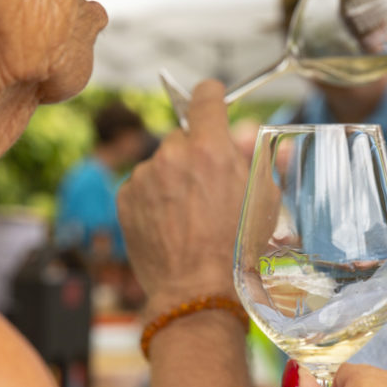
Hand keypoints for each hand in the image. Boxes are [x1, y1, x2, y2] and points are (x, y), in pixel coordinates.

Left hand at [117, 80, 247, 317]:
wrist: (195, 289)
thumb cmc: (235, 249)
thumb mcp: (261, 199)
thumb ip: (259, 156)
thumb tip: (253, 127)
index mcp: (210, 149)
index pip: (205, 97)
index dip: (211, 97)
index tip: (212, 99)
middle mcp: (172, 155)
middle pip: (183, 138)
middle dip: (195, 155)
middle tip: (209, 189)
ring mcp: (144, 176)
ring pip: (161, 163)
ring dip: (173, 178)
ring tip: (189, 215)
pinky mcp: (125, 197)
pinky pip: (142, 185)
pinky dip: (153, 198)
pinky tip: (170, 223)